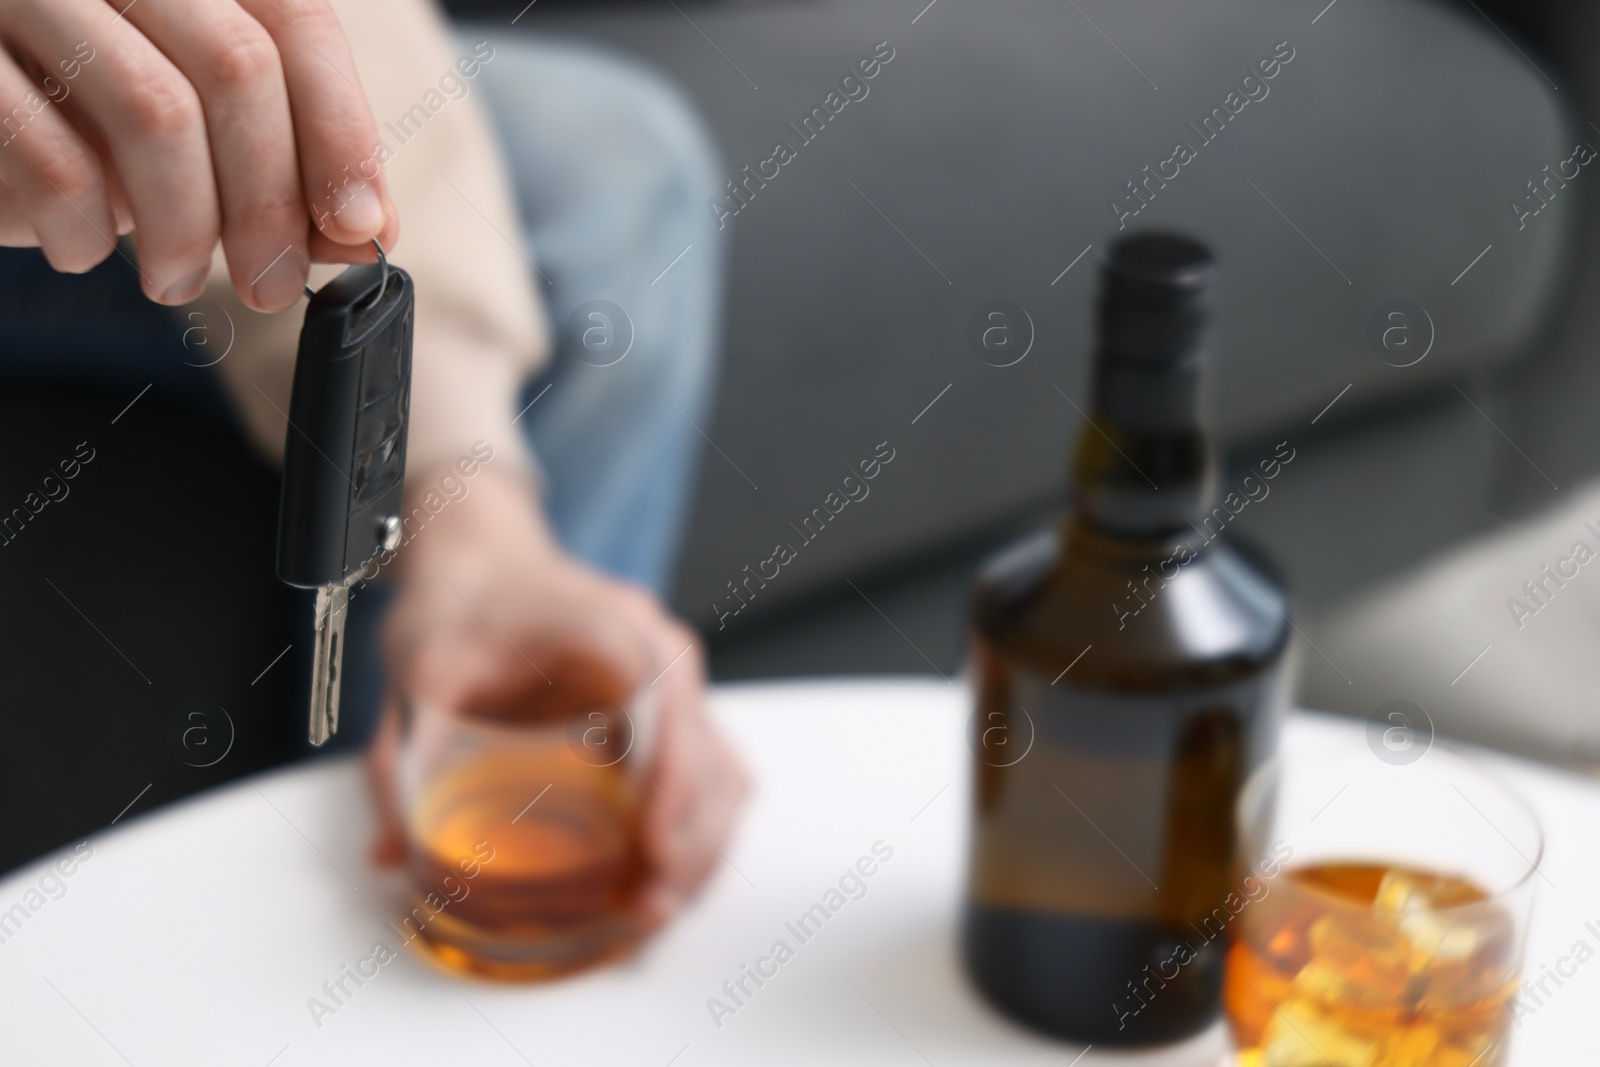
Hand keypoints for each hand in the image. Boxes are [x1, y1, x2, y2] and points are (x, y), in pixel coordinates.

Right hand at [0, 0, 398, 309]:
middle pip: (239, 64)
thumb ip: (276, 171)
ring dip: (186, 228)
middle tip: (273, 283)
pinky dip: (88, 231)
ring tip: (176, 279)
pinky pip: (57, 160)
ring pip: (157, 109)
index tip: (362, 226)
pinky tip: (83, 250)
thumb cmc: (68, 120)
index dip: (340, 130)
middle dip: (270, 199)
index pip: (292, 20)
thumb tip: (365, 234)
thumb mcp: (184, 136)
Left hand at [367, 463, 748, 929]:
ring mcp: (673, 689)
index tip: (655, 846)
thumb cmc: (462, 604)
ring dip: (701, 849)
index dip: (675, 776)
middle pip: (711, 753)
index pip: (669, 698)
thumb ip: (398, 759)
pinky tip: (656, 883)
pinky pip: (710, 779)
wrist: (483, 564)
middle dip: (691, 841)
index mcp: (611, 627)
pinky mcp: (669, 720)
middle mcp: (661, 654)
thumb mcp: (418, 670)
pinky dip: (695, 836)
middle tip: (646, 908)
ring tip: (650, 912)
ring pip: (724, 774)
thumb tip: (390, 855)